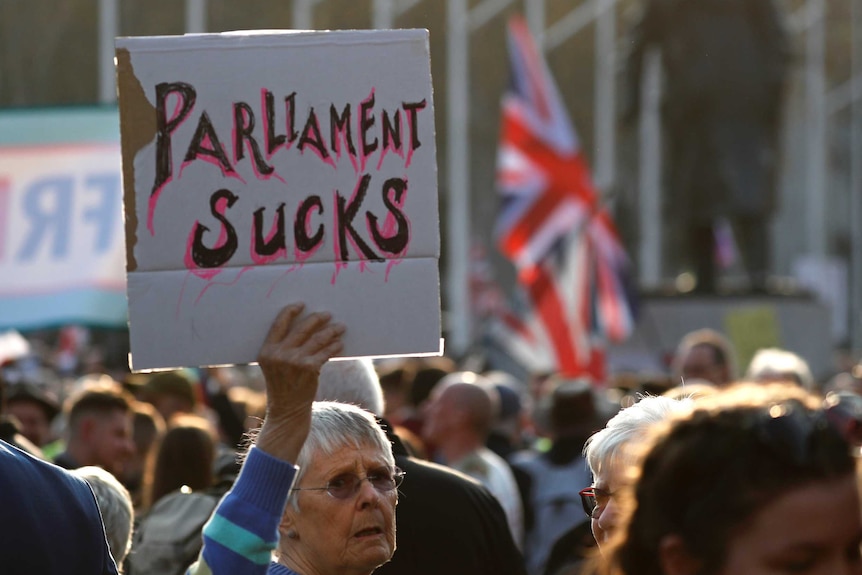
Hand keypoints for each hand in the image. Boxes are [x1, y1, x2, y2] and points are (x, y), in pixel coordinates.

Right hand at [255, 303, 344, 461]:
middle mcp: (279, 354)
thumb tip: (305, 326)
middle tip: (327, 314)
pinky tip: (340, 343)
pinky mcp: (309, 368)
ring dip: (331, 331)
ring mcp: (294, 361)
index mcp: (266, 351)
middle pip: (302, 328)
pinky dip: (334, 346)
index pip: (279, 324)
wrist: (287, 411)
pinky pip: (325, 351)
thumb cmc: (282, 386)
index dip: (291, 311)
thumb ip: (282, 348)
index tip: (301, 304)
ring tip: (340, 327)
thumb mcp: (273, 366)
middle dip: (317, 319)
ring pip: (317, 338)